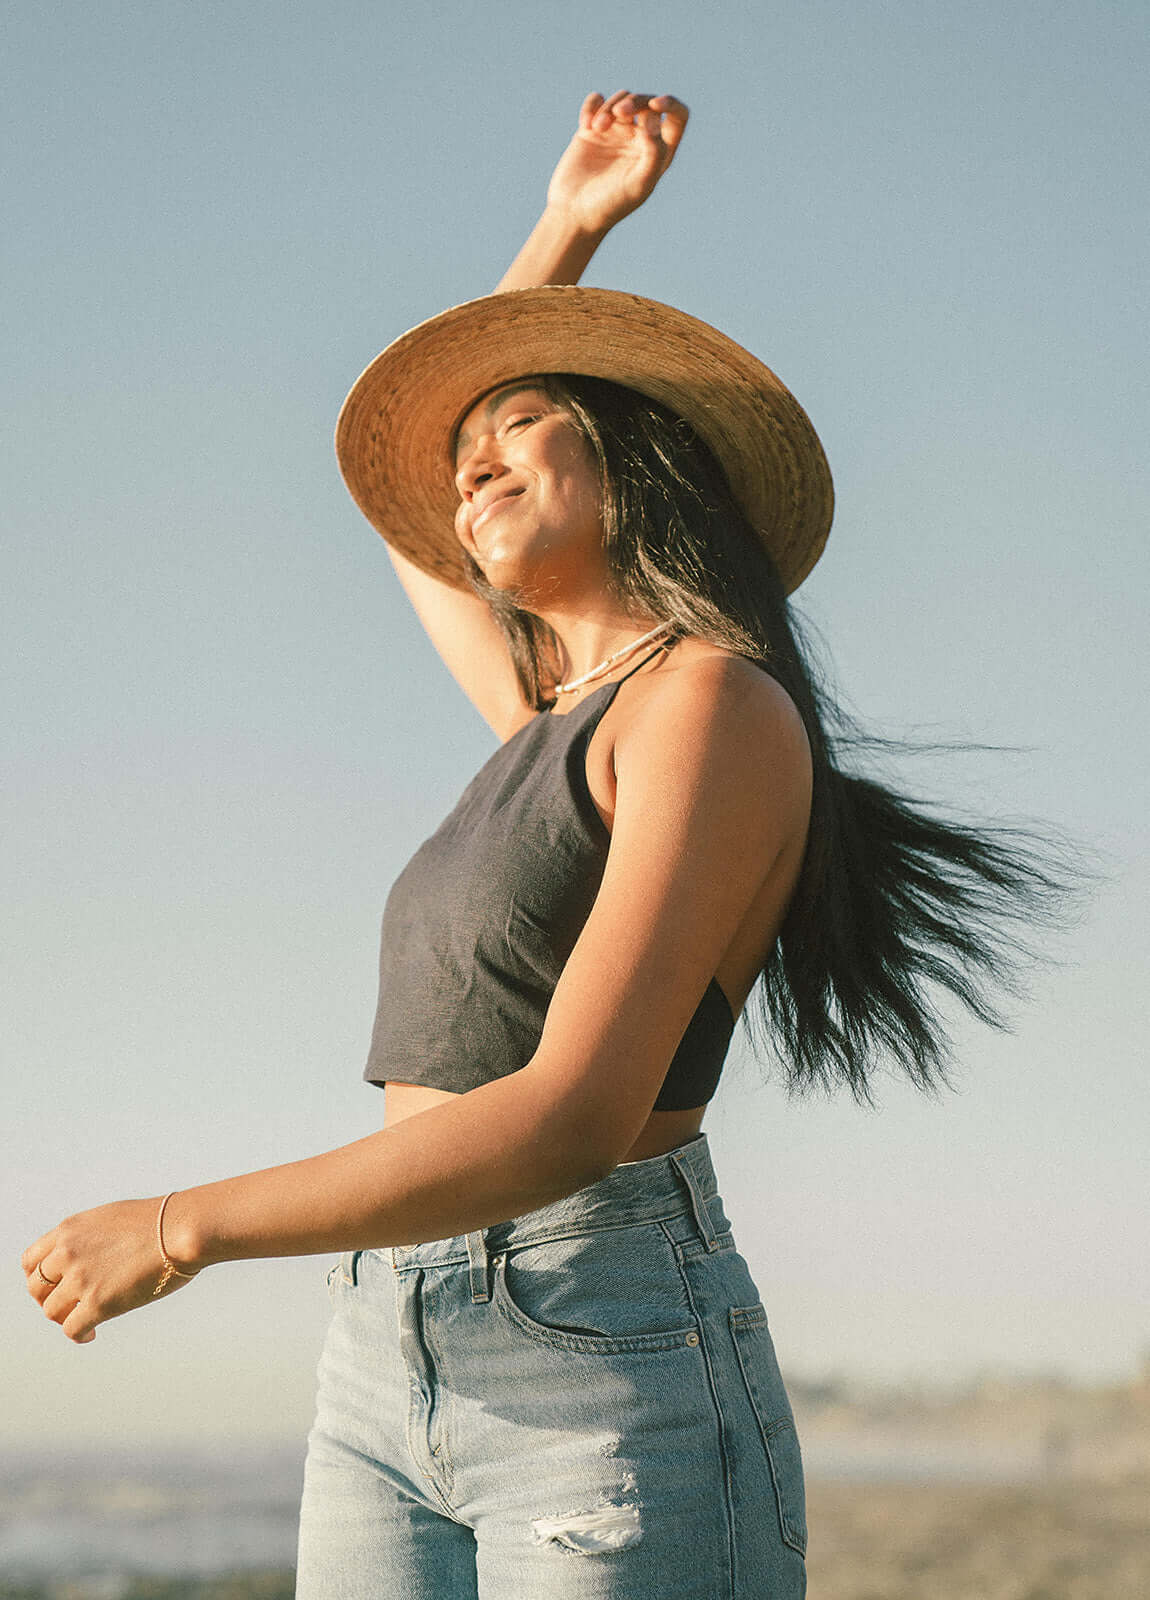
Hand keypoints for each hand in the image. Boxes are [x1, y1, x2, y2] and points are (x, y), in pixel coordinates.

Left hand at [22, 1196, 198, 1344]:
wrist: (181, 1229)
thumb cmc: (159, 1222)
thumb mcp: (111, 1218)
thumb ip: (89, 1237)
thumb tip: (90, 1256)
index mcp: (69, 1230)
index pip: (31, 1261)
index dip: (40, 1278)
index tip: (55, 1286)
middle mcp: (67, 1253)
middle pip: (37, 1288)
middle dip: (49, 1300)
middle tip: (68, 1307)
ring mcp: (80, 1279)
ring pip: (51, 1311)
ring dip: (65, 1318)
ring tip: (84, 1320)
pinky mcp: (97, 1303)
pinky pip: (71, 1329)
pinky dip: (79, 1335)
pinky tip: (92, 1334)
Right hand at [546, 91, 689, 236]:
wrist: (575, 213)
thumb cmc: (611, 204)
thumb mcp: (639, 183)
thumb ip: (654, 152)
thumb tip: (654, 116)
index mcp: (659, 152)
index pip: (677, 117)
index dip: (670, 104)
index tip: (655, 105)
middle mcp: (640, 139)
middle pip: (646, 102)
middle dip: (634, 101)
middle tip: (619, 113)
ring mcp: (616, 132)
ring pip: (621, 99)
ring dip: (610, 106)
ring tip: (597, 127)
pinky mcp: (592, 130)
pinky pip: (596, 101)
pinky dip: (592, 105)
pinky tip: (586, 124)